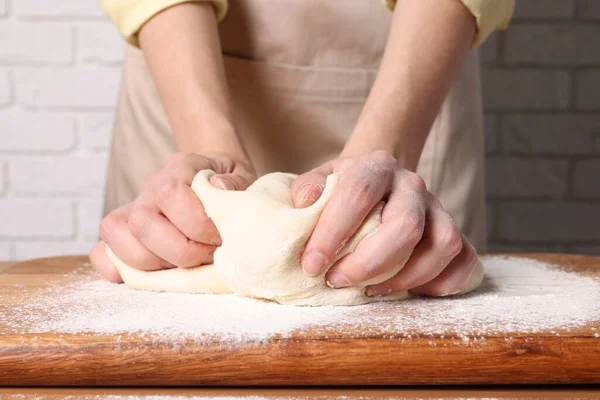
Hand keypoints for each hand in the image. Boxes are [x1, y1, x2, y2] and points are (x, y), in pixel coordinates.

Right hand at [90, 152, 255, 282]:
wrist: (213, 175)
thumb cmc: (228, 182)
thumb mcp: (242, 174)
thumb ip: (234, 182)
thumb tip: (219, 188)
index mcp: (179, 169)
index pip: (170, 194)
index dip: (196, 224)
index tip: (220, 238)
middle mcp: (150, 188)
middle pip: (142, 222)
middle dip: (179, 251)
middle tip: (207, 256)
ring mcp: (132, 210)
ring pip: (117, 238)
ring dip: (154, 264)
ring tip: (185, 265)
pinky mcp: (123, 232)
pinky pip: (101, 251)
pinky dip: (116, 269)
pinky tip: (148, 275)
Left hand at [292, 150, 477, 296]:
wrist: (377, 180)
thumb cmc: (343, 189)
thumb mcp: (320, 179)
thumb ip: (308, 189)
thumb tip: (304, 204)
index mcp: (376, 166)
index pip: (358, 194)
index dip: (333, 233)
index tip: (311, 265)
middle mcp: (412, 184)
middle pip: (405, 225)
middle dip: (368, 263)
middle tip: (337, 281)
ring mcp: (437, 208)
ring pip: (442, 244)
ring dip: (406, 277)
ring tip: (371, 290)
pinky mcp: (453, 230)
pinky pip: (464, 260)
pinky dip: (443, 283)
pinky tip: (411, 292)